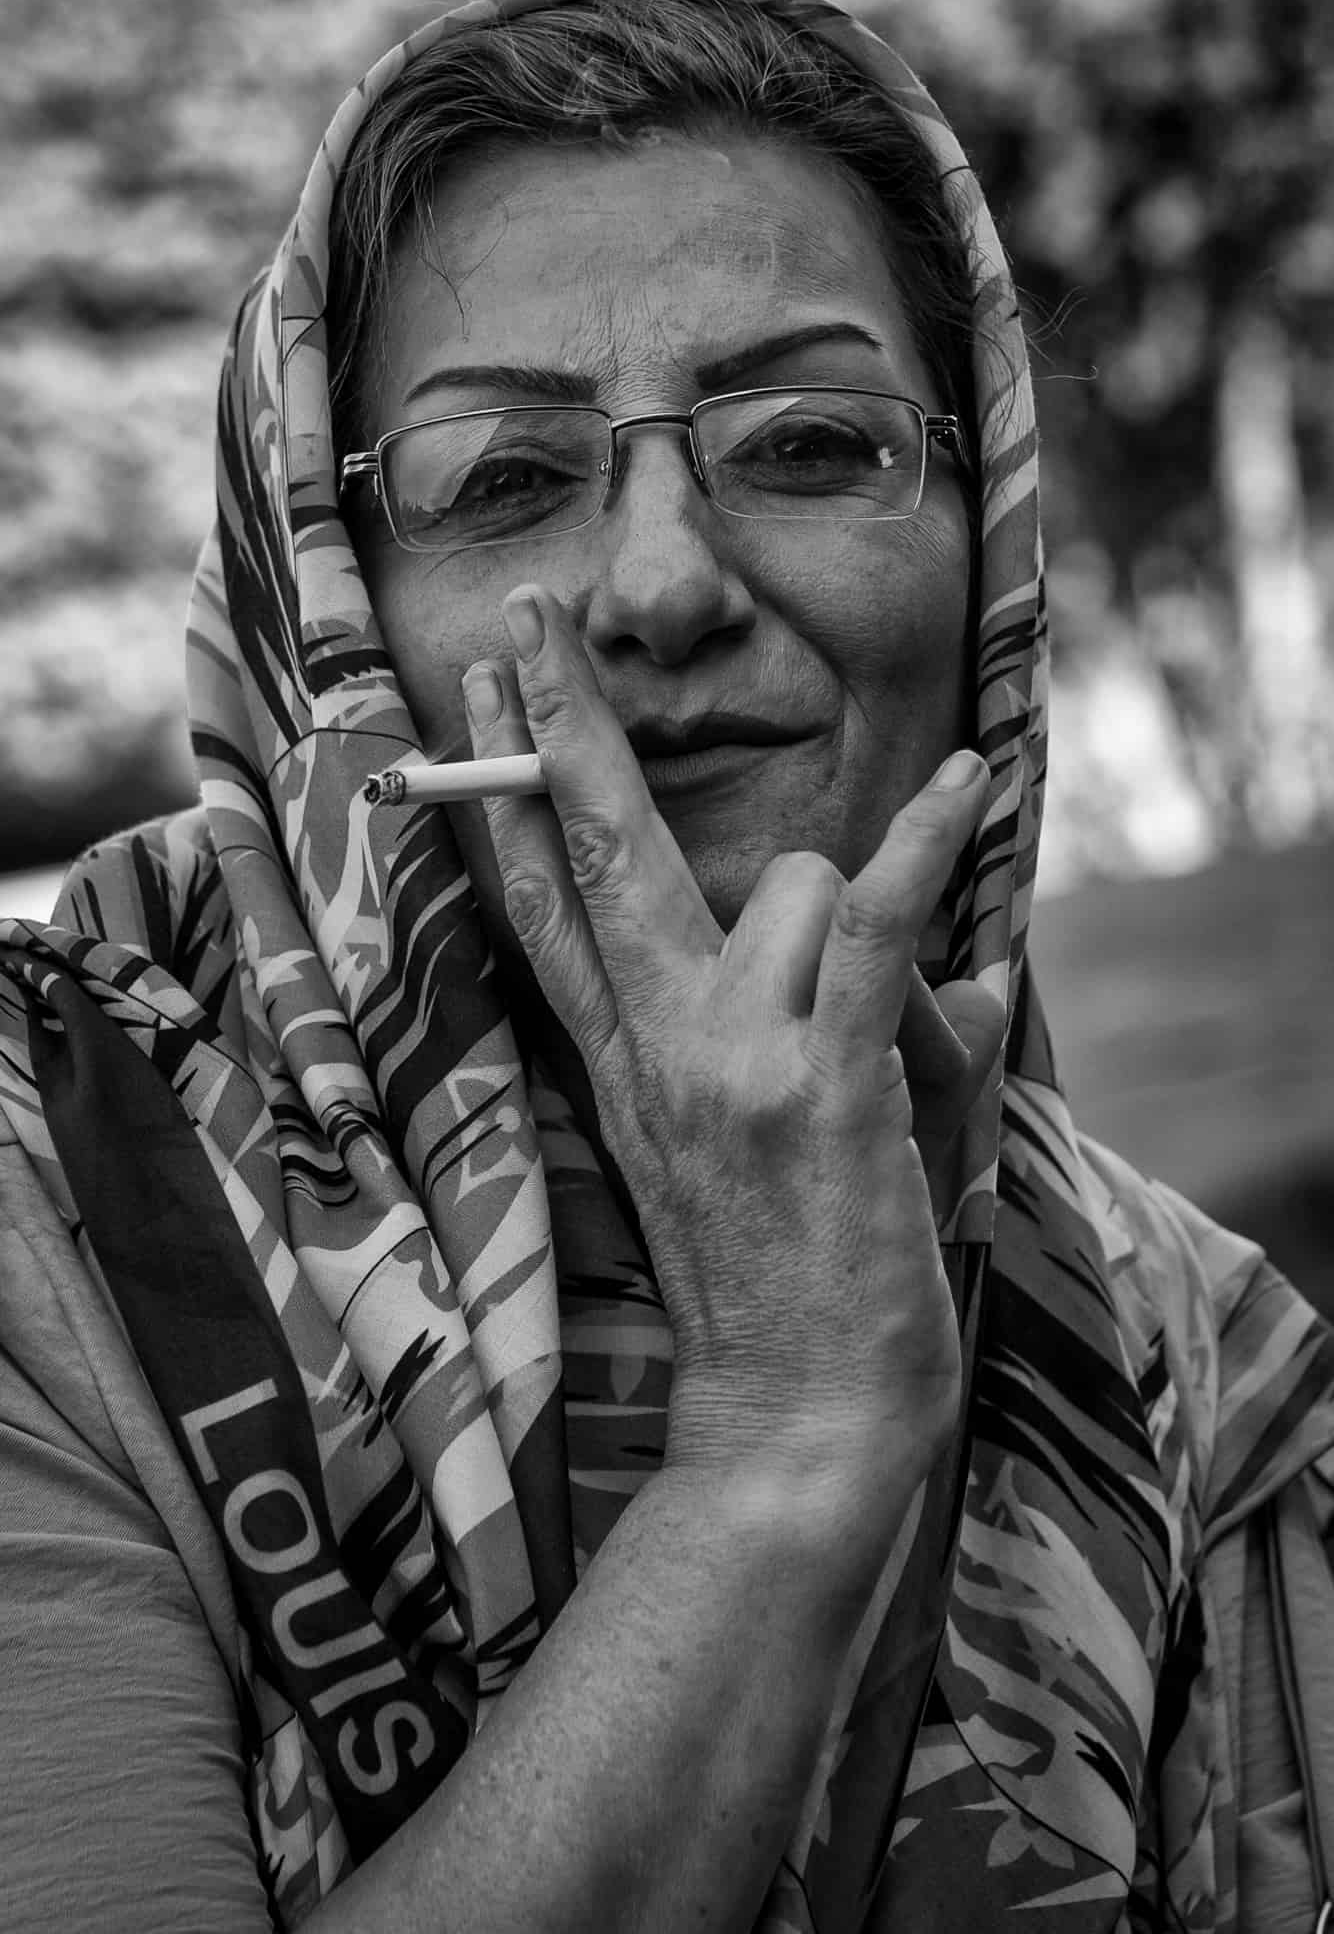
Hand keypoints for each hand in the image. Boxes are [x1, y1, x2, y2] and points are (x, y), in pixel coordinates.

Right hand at [463, 584, 1002, 1506]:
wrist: (798, 1417)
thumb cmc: (782, 1279)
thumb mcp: (731, 1145)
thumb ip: (782, 1032)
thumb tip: (920, 943)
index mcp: (620, 1062)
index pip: (543, 898)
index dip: (510, 790)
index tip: (480, 701)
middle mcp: (653, 1048)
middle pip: (593, 849)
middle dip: (561, 723)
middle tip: (531, 618)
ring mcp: (727, 1060)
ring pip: (792, 881)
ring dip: (867, 931)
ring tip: (888, 1044)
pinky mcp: (814, 1081)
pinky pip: (878, 924)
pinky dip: (935, 848)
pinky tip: (973, 782)